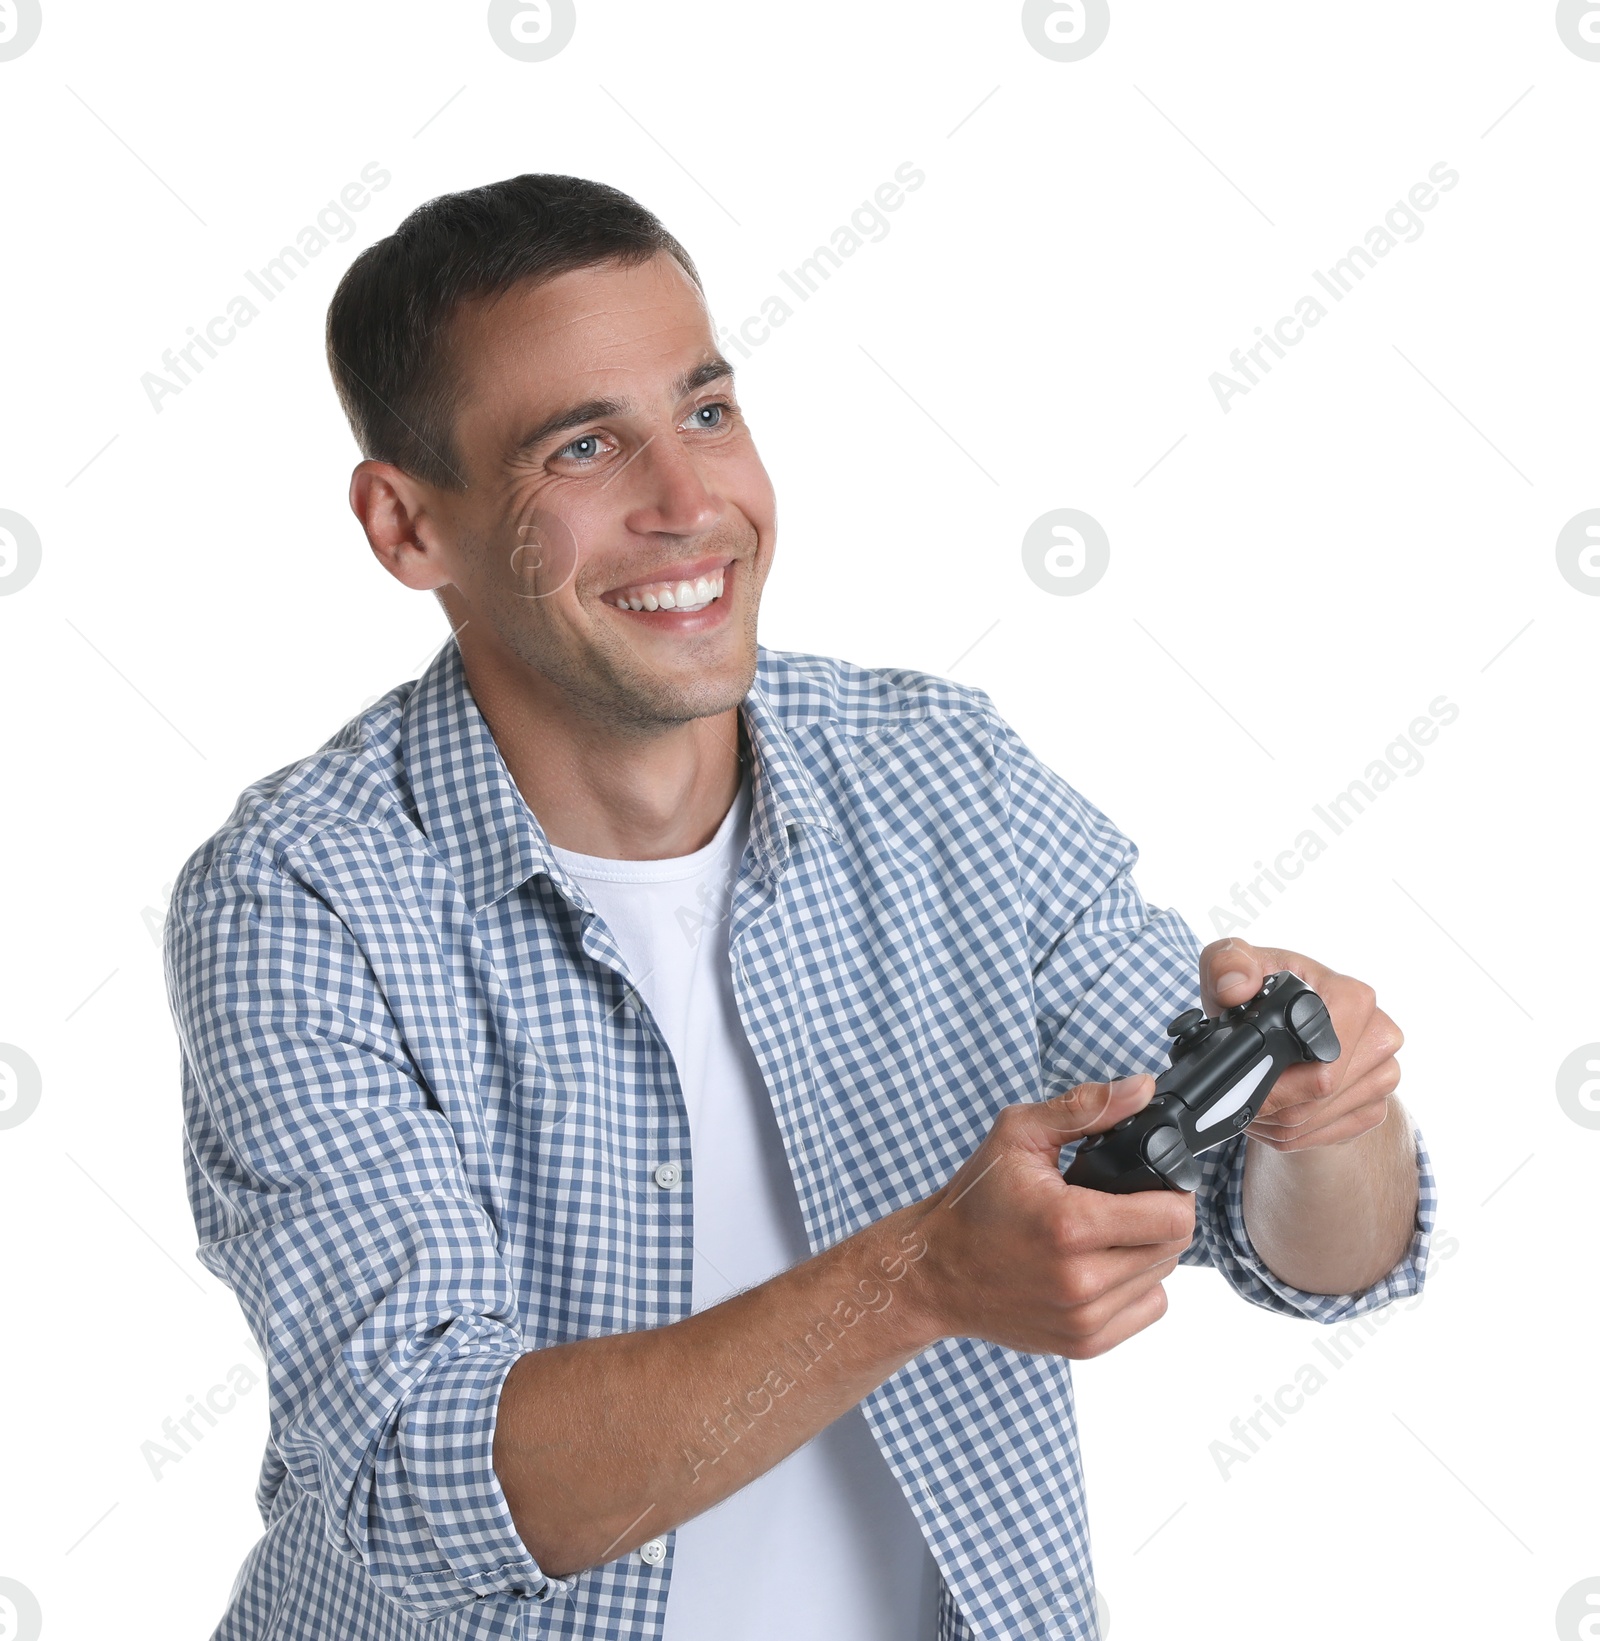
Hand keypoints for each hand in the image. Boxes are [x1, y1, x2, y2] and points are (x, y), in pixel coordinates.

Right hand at [907, 1077, 1195, 1359]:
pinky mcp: (1084, 1344)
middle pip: (1174, 1247)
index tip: (1151, 1181)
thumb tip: (1143, 1088)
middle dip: (1157, 1218)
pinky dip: (1136, 1287)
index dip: (1173, 1192)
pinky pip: (1147, 1310)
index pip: (1173, 1217)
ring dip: (1146, 1251)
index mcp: (1069, 1225)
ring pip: (1162, 1278)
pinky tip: (1101, 1265)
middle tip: (1122, 1202)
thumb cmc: (974, 1202)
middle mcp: (1080, 1280)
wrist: (935, 1272)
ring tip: (1105, 1232)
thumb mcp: (1019, 1135)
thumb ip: (1086, 1108)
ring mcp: (1083, 1319)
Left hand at [1199, 938, 1402, 1152]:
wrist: (1289, 1021)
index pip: (1323, 1060)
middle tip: (1238, 1091)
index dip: (1278, 1077)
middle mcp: (1380, 1034)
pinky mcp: (1376, 1106)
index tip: (1245, 1077)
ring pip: (1317, 1119)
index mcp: (1353, 997)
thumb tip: (1237, 988)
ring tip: (1250, 1098)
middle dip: (1271, 1101)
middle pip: (1319, 1095)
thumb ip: (1226, 964)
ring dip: (1275, 1120)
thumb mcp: (1231, 963)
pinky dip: (1291, 1134)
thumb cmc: (1262, 991)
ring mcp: (1384, 1074)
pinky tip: (1272, 1113)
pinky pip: (1327, 1136)